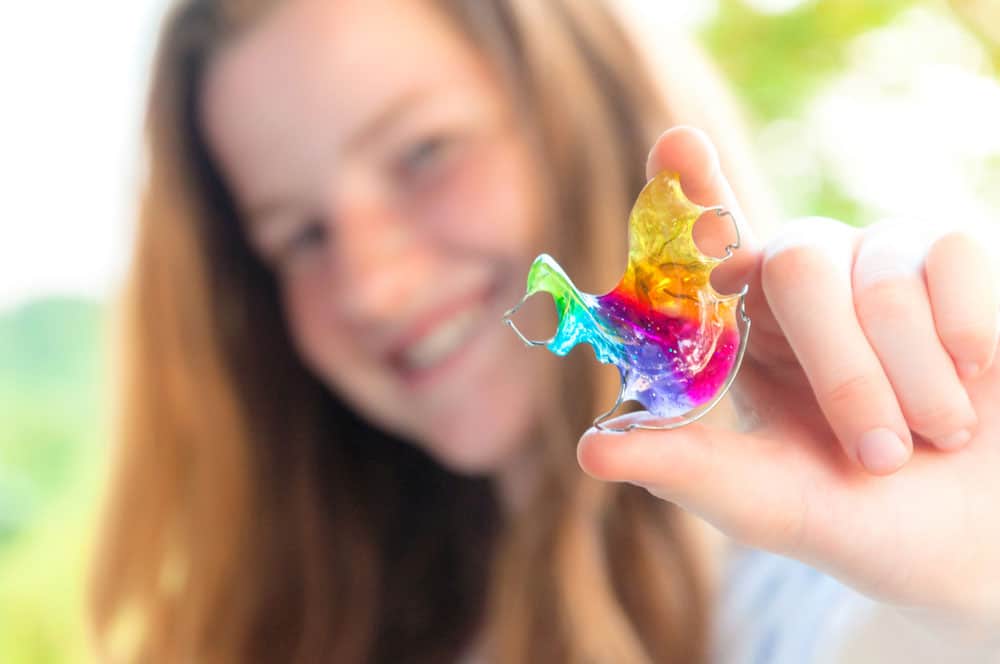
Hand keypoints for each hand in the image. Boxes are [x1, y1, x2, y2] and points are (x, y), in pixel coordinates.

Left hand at [577, 127, 999, 634]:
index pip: (703, 237)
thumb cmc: (858, 514)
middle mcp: (798, 277)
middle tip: (877, 456)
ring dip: (907, 383)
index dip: (688, 186)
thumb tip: (589, 450)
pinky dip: (963, 343)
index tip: (676, 145)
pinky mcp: (951, 257)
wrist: (968, 539)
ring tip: (929, 437)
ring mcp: (873, 260)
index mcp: (738, 324)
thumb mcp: (765, 500)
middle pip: (793, 263)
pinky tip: (973, 386)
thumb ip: (686, 468)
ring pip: (877, 280)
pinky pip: (951, 261)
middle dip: (841, 372)